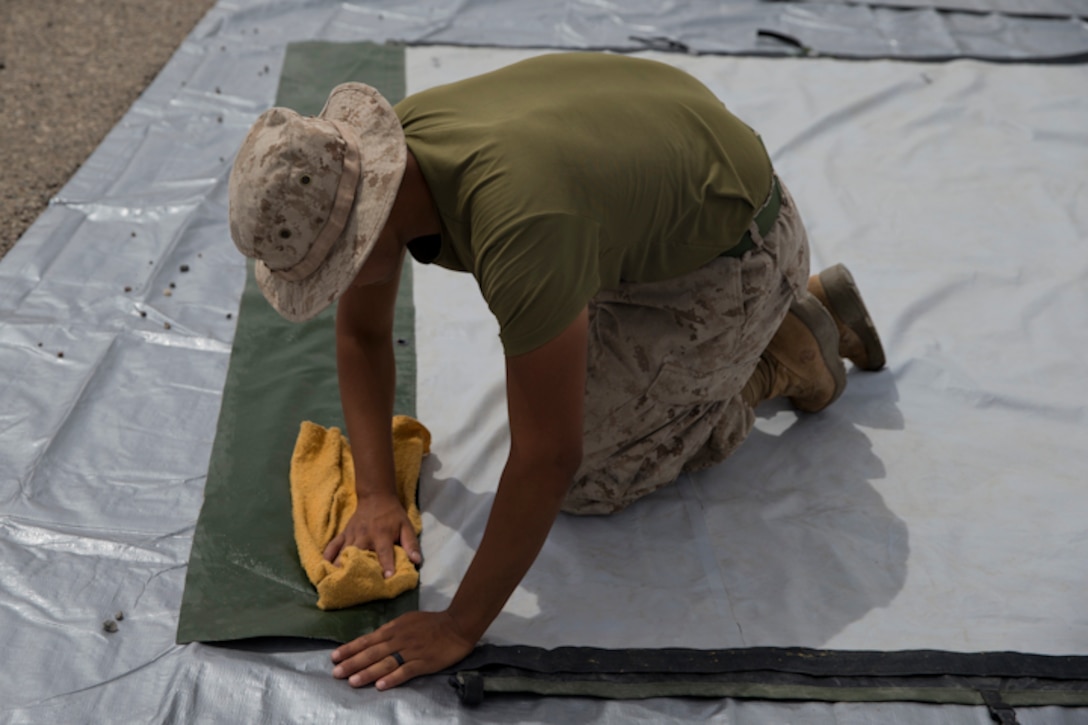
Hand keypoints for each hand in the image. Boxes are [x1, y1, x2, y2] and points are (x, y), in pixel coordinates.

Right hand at [322, 492, 421, 576]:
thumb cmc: (393, 515)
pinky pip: (332, 546)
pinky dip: (328, 557)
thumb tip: (416, 561)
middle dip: (356, 571)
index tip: (386, 578)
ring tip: (338, 583)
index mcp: (382, 534)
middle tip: (354, 587)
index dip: (386, 565)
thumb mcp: (406, 526)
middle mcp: (365, 536)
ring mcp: (351, 535)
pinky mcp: (343, 534)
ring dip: (340, 568)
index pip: (384, 552)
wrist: (376, 496)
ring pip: (343, 553)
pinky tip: (325, 569)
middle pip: (358, 554)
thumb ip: (411, 544)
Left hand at [331, 610, 475, 689]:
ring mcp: (412, 651)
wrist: (457, 625)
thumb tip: (373, 639)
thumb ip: (391, 630)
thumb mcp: (407, 620)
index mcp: (395, 629)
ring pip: (386, 662)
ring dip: (368, 672)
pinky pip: (406, 671)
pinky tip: (381, 685)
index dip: (351, 648)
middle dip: (353, 662)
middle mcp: (400, 640)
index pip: (368, 639)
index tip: (335, 656)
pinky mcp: (424, 662)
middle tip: (336, 673)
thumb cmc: (432, 623)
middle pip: (373, 652)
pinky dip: (393, 678)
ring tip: (353, 681)